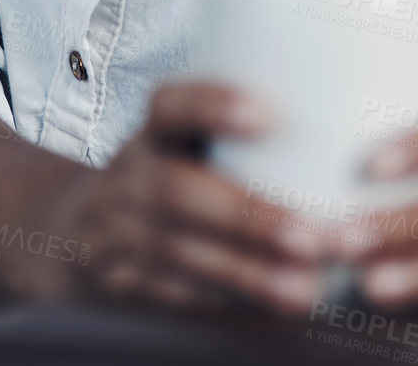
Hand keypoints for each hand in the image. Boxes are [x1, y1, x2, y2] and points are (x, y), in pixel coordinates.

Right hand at [46, 81, 346, 314]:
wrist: (71, 237)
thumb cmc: (166, 174)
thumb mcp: (181, 140)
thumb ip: (238, 131)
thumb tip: (346, 112)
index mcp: (153, 130)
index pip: (172, 103)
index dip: (213, 104)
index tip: (266, 114)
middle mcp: (131, 177)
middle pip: (181, 192)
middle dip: (250, 217)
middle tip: (311, 237)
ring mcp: (121, 236)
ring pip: (182, 256)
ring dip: (247, 275)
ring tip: (304, 290)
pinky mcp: (124, 288)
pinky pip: (176, 299)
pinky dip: (226, 308)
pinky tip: (271, 314)